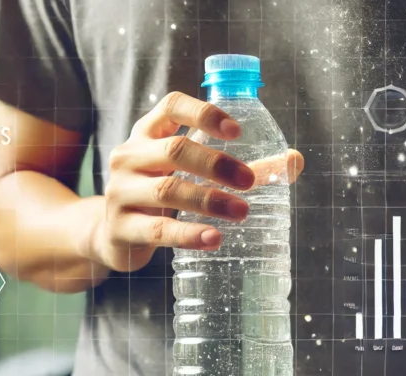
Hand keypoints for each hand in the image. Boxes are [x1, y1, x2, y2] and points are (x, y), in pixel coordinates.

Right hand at [91, 91, 303, 272]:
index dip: (204, 113)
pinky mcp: (120, 228)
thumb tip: (294, 162)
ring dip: (209, 200)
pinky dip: (188, 234)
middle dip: (217, 165)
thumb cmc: (158, 194)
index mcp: (146, 134)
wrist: (110, 235)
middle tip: (249, 181)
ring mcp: (119, 193)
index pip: (171, 107)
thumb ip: (237, 167)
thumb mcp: (187, 173)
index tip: (237, 131)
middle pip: (174, 151)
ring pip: (167, 190)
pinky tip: (213, 238)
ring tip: (242, 212)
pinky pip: (158, 230)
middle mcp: (128, 157)